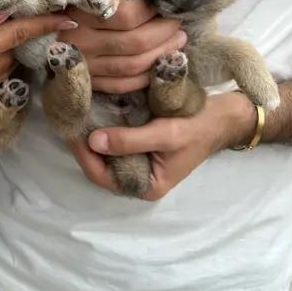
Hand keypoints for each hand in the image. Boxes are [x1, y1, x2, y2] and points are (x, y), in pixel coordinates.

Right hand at [61, 0, 185, 93]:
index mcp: (78, 10)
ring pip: (131, 66)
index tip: (160, 2)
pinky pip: (120, 85)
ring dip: (160, 55)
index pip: (124, 16)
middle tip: (178, 22)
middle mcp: (80, 41)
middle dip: (164, 33)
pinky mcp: (86, 79)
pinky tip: (156, 64)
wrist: (24, 23)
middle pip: (134, 43)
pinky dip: (143, 78)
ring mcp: (83, 63)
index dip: (150, 11)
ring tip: (177, 41)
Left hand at [69, 91, 256, 199]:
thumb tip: (94, 141)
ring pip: (102, 148)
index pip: (101, 175)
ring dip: (89, 130)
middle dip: (82, 142)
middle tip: (68, 116)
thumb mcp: (166, 134)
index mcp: (145, 185)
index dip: (83, 155)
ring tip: (74, 110)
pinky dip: (100, 122)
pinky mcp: (136, 140)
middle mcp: (137, 175)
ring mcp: (135, 157)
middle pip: (98, 163)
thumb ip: (130, 141)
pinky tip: (90, 105)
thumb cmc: (198, 127)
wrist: (224, 114)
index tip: (71, 131)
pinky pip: (112, 135)